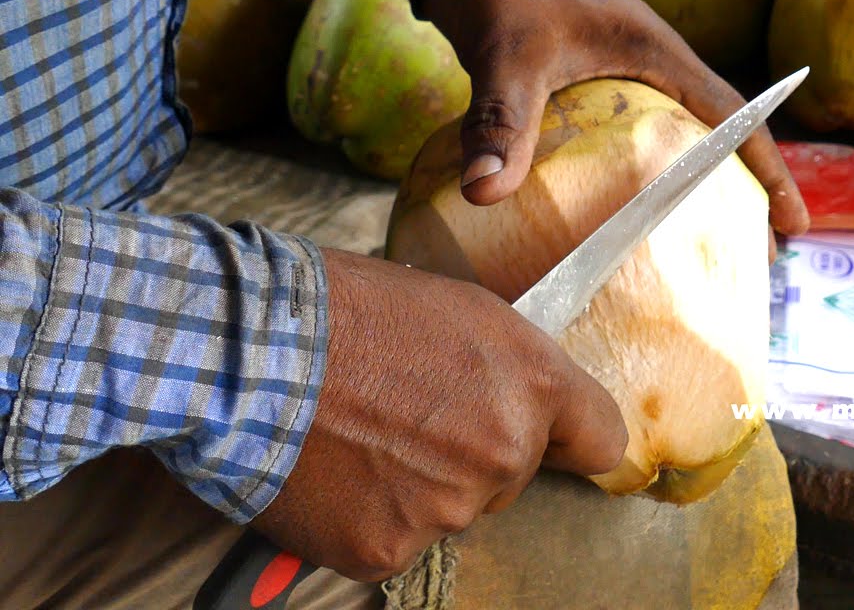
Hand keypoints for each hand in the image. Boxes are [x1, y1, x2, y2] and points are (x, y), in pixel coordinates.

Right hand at [250, 249, 627, 581]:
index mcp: (532, 384)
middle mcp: (504, 452)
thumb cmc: (345, 310)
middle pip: (512, 475)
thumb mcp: (456, 309)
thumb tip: (526, 401)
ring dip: (417, 485)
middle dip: (472, 451)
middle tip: (405, 409)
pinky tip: (335, 470)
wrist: (247, 347)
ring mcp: (447, 508)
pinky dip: (367, 516)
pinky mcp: (388, 549)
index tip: (559, 442)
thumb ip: (510, 365)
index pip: (601, 440)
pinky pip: (394, 540)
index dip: (572, 439)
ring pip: (451, 509)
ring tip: (358, 433)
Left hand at [409, 0, 810, 251]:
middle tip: (751, 256)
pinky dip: (630, 181)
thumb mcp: (509, 53)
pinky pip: (620, 144)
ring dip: (686, 192)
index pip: (734, 118)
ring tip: (693, 250)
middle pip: (712, 140)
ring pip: (667, 144)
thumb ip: (503, 121)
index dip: (769, 172)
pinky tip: (612, 219)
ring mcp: (616, 76)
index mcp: (657, 53)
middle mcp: (648, 67)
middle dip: (736, 197)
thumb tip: (486, 196)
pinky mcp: (581, 85)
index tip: (793, 224)